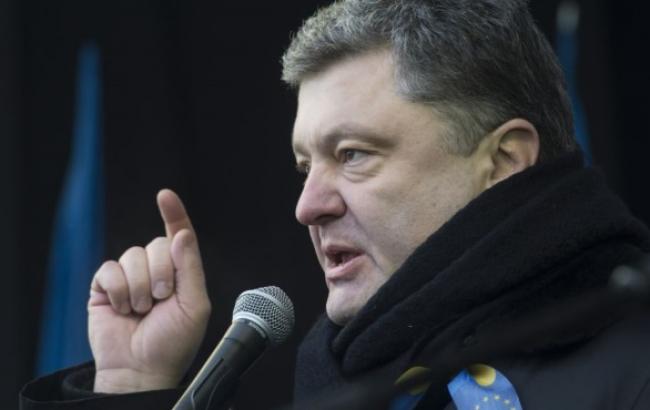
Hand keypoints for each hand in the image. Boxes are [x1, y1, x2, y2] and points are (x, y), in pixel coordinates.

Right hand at [88, 189, 210, 392]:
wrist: (141, 369)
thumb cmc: (172, 342)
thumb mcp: (195, 306)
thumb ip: (190, 267)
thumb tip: (182, 233)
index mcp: (180, 272)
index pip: (178, 235)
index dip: (173, 214)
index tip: (165, 196)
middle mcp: (155, 270)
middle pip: (155, 245)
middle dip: (160, 273)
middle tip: (161, 299)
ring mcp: (129, 277)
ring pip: (131, 256)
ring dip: (139, 286)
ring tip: (141, 310)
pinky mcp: (104, 287)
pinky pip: (108, 269)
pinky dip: (118, 289)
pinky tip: (123, 308)